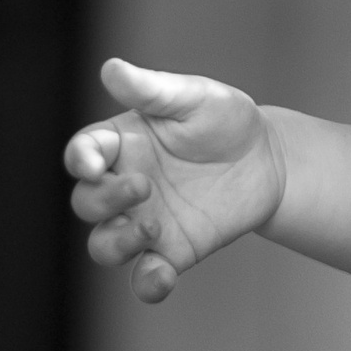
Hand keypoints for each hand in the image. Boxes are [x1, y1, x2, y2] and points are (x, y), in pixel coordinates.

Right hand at [65, 58, 284, 303]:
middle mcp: (124, 185)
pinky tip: (161, 276)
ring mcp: (144, 221)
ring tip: (152, 228)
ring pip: (104, 245)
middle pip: (87, 203)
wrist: (269, 160)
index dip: (81, 160)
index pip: (83, 153)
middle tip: (144, 187)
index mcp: (121, 143)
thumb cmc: (225, 120)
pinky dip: (147, 283)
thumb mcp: (193, 97)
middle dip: (104, 200)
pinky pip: (145, 277)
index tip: (95, 163)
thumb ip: (152, 90)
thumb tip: (111, 67)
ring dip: (116, 243)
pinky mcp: (172, 251)